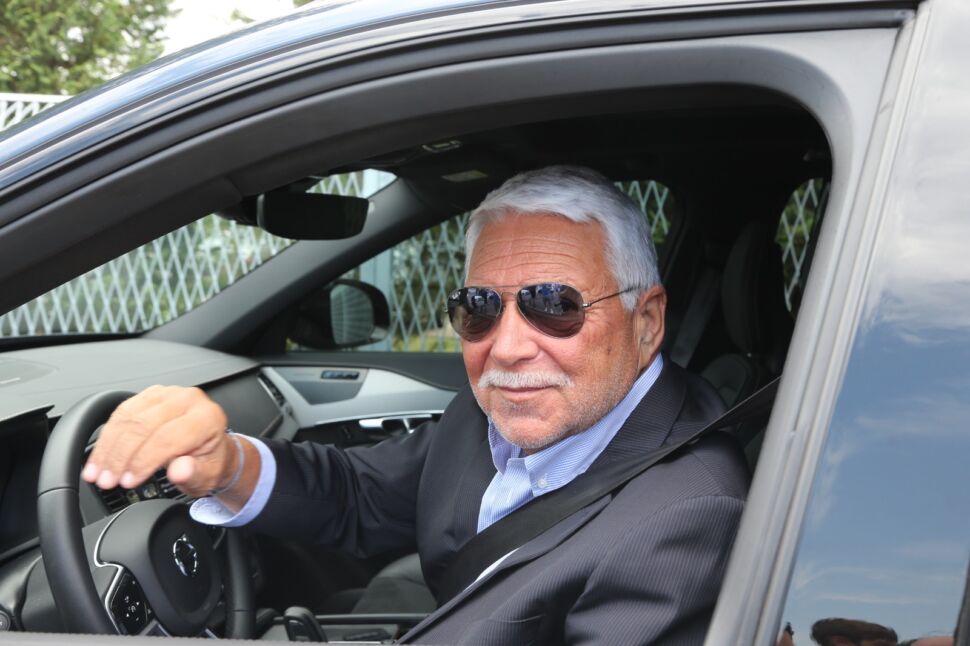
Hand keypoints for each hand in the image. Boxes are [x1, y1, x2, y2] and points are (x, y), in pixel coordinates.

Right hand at [81, 385, 237, 498]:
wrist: (210, 447)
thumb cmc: (209, 461)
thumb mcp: (207, 476)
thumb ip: (194, 474)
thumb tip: (180, 471)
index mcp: (206, 418)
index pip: (167, 438)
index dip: (143, 461)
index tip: (128, 481)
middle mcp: (188, 400)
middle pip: (144, 426)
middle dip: (120, 457)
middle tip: (107, 480)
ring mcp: (168, 394)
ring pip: (128, 417)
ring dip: (108, 448)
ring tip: (98, 473)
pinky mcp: (151, 395)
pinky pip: (122, 412)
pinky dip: (107, 437)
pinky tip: (100, 456)